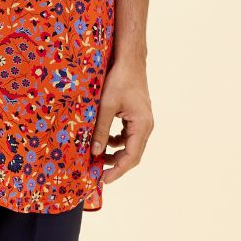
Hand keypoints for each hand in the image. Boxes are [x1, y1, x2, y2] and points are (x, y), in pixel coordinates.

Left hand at [91, 57, 153, 185]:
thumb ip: (101, 130)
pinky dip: (117, 141)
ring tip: (98, 157)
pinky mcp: (137, 116)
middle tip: (98, 172)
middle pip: (133, 154)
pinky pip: (128, 135)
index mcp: (142, 125)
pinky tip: (105, 140)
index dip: (117, 171)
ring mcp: (142, 121)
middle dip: (116, 165)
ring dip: (115, 153)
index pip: (131, 157)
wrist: (130, 60)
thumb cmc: (120, 79)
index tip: (103, 180)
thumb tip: (95, 152)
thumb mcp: (106, 106)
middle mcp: (146, 126)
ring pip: (130, 145)